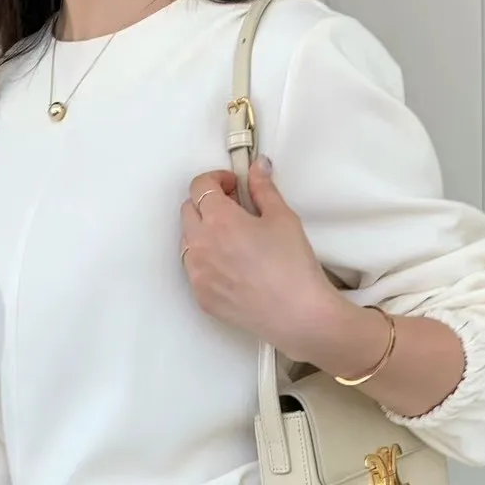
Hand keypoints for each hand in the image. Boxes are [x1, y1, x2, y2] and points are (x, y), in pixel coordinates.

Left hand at [180, 160, 340, 362]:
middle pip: (188, 211)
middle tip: (233, 209)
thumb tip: (257, 169)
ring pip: (187, 241)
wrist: (297, 315)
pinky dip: (206, 260)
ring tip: (232, 239)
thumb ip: (263, 189)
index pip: (200, 186)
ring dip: (203, 232)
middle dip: (207, 203)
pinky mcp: (201, 297)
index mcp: (219, 220)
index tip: (232, 185)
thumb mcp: (283, 218)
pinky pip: (194, 270)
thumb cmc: (293, 267)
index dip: (216, 180)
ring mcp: (197, 274)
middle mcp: (200, 246)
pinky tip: (231, 265)